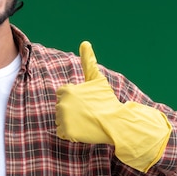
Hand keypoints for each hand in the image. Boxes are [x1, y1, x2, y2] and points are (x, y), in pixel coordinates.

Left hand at [55, 41, 170, 171]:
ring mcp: (63, 118)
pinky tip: (82, 129)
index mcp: (66, 90)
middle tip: (87, 112)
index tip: (85, 102)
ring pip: (60, 120)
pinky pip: (62, 132)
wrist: (116, 122)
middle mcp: (62, 103)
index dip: (74, 99)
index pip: (62, 95)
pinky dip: (70, 133)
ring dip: (70, 122)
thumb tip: (85, 42)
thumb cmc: (106, 100)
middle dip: (72, 110)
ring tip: (85, 120)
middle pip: (60, 107)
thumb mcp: (97, 79)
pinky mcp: (66, 132)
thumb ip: (88, 61)